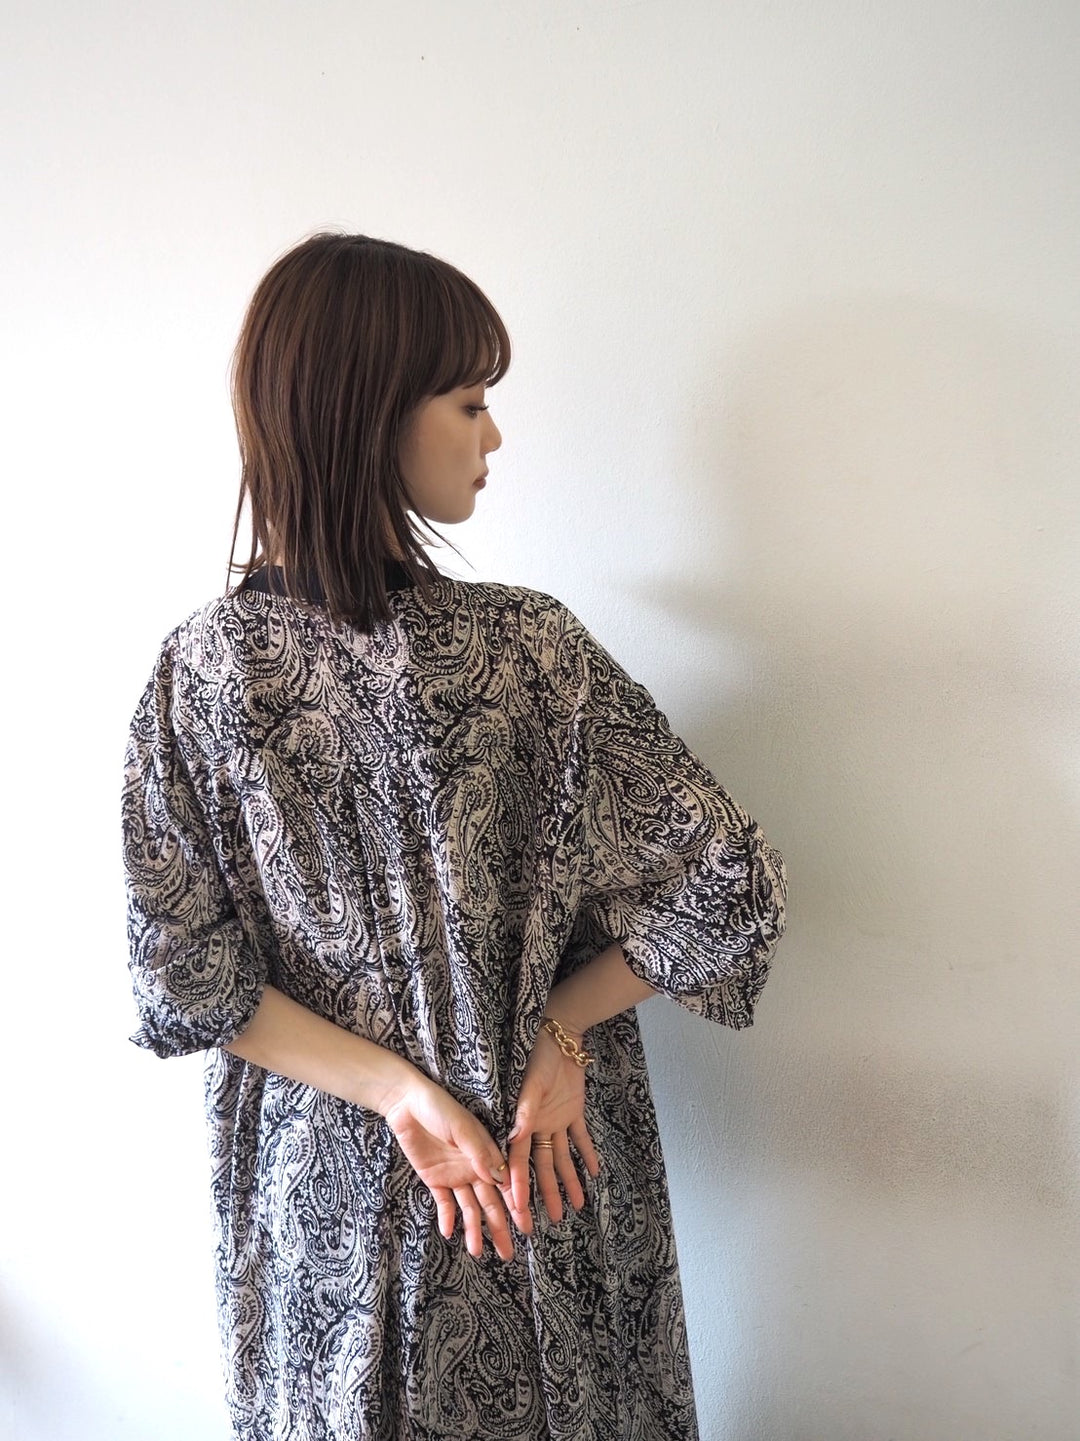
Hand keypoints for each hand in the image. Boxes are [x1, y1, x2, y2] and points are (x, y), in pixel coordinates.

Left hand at [383, 1075, 515, 1260]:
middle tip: (507, 1253)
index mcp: (487, 1153)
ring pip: (469, 1208)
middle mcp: (474, 1168)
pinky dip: (448, 1218)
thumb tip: (500, 1180)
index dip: (516, 1205)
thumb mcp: (462, 1127)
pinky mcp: (435, 1179)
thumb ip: (479, 1154)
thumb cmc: (440, 1107)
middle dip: (499, 1228)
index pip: (505, 1184)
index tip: (525, 1226)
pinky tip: (450, 1232)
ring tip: (477, 1252)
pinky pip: (445, 1203)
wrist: (406, 1104)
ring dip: (473, 1229)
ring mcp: (455, 1175)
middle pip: (490, 1203)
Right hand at [507, 1020, 599, 1225]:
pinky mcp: (573, 1111)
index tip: (519, 1209)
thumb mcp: (530, 1085)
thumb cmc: (538, 1057)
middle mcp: (538, 1126)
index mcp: (522, 1121)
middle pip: (542, 1166)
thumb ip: (524, 1112)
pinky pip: (581, 1138)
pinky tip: (593, 1174)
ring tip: (575, 1206)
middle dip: (545, 1193)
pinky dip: (587, 1155)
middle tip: (551, 1220)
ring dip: (568, 1180)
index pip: (519, 1160)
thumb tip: (512, 1140)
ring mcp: (556, 1120)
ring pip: (562, 1158)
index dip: (519, 1184)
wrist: (561, 1036)